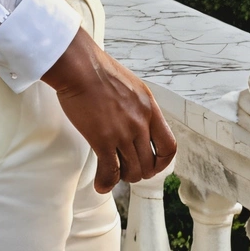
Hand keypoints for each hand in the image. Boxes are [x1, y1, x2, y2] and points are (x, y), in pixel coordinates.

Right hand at [42, 27, 176, 192]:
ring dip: (123, 176)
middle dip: (139, 171)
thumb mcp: (131, 86)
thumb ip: (138, 107)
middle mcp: (141, 122)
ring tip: (113, 172)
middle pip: (150, 165)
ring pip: (132, 172)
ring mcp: (123, 132)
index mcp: (150, 108)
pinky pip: (110, 172)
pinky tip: (101, 184)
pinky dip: (106, 183)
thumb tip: (137, 122)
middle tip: (126, 168)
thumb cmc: (99, 71)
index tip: (152, 164)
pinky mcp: (103, 139)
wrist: (80, 67)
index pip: (169, 146)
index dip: (162, 162)